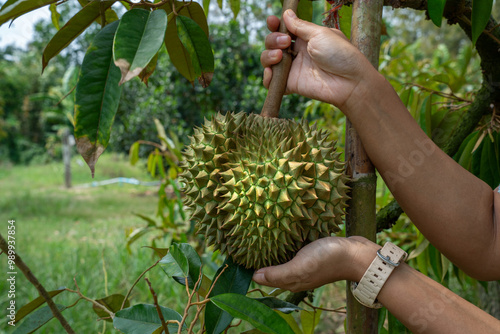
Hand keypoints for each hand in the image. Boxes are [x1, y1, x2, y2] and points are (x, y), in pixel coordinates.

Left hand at [252, 236, 378, 291]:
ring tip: (260, 235)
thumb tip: (254, 277)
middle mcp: (298, 273)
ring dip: (274, 249)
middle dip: (261, 259)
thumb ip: (278, 273)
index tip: (241, 257)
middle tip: (248, 242)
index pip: (268, 278)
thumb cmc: (327, 260)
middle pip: (274, 268)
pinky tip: (283, 232)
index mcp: (293, 280)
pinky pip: (296, 248)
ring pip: (285, 257)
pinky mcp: (314, 252)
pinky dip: (287, 242)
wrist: (357, 254)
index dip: (255, 270)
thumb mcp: (299, 267)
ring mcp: (307, 263)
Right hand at [262, 10, 376, 109]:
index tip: (272, 21)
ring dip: (268, 55)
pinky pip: (272, 82)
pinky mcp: (291, 84)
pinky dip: (267, 77)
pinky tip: (272, 72)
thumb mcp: (320, 34)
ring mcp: (293, 69)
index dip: (275, 25)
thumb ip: (300, 26)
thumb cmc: (340, 55)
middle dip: (273, 39)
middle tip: (285, 42)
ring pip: (269, 60)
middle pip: (273, 43)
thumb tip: (286, 14)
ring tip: (280, 56)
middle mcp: (297, 52)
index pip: (284, 30)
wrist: (349, 82)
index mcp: (305, 38)